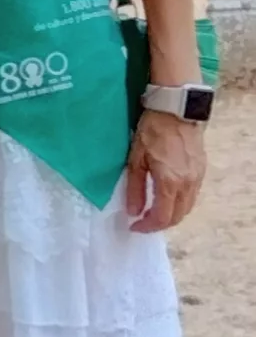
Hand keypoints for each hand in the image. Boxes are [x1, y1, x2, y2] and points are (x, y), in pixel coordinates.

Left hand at [126, 109, 206, 232]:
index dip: (147, 226)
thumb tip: (133, 212)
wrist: (176, 109)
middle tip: (143, 222)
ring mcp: (198, 177)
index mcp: (170, 182)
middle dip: (159, 224)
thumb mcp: (136, 159)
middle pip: (177, 216)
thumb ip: (135, 188)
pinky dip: (180, 203)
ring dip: (171, 215)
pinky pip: (192, 195)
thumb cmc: (152, 131)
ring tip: (154, 212)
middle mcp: (188, 184)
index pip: (162, 217)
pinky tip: (167, 198)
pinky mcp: (202, 170)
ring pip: (187, 207)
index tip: (134, 226)